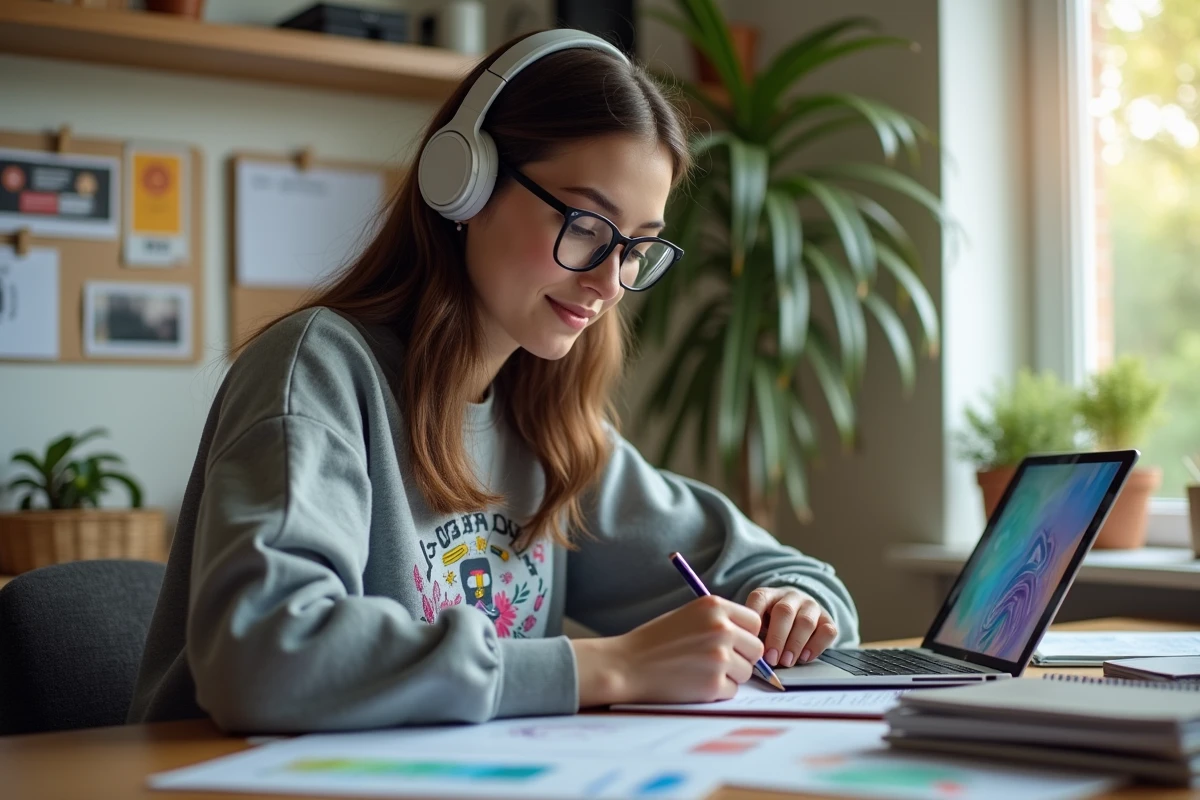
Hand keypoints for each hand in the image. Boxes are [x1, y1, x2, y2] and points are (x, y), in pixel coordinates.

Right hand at [571, 595, 763, 706]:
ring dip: (729, 675)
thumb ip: (719, 621)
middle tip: (717, 662)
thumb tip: (750, 638)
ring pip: (746, 672)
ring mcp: (719, 657)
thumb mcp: (688, 615)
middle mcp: (721, 629)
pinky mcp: (714, 684)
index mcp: (714, 606)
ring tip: (699, 671)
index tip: (733, 643)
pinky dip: (717, 691)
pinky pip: (731, 691)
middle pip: (756, 649)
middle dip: (742, 657)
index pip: (754, 622)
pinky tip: (693, 683)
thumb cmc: (654, 641)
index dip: (745, 635)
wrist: (627, 665)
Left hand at [745, 586, 837, 667]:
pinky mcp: (828, 619)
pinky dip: (816, 647)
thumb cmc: (774, 623)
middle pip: (785, 611)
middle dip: (777, 637)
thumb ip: (756, 634)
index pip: (759, 599)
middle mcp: (791, 597)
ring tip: (786, 662)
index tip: (751, 641)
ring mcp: (812, 606)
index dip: (754, 620)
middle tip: (771, 659)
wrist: (802, 612)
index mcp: (770, 595)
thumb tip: (752, 655)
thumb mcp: (760, 623)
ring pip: (807, 622)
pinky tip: (805, 657)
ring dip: (795, 644)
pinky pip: (827, 631)